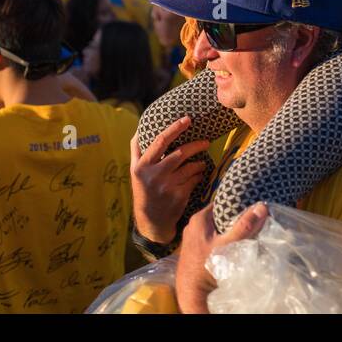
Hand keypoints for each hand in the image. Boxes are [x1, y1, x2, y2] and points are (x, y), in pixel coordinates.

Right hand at [129, 117, 210, 244]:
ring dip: (199, 163)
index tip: (187, 119)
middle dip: (196, 145)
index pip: (160, 142)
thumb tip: (141, 128)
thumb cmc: (143, 190)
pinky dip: (199, 175)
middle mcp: (154, 175)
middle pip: (180, 154)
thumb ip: (137, 150)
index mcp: (142, 166)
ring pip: (190, 168)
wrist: (150, 221)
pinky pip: (194, 180)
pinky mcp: (179, 197)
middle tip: (206, 142)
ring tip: (202, 161)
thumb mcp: (135, 171)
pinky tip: (199, 174)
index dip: (174, 128)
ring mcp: (167, 186)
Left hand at [174, 202, 267, 313]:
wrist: (192, 292)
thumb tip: (262, 207)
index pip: (221, 204)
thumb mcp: (229, 244)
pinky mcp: (193, 250)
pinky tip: (230, 246)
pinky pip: (210, 239)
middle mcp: (192, 226)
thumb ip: (245, 226)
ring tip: (243, 233)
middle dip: (232, 219)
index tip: (250, 207)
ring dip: (226, 231)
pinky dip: (220, 240)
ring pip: (214, 229)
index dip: (235, 205)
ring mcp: (191, 239)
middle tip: (250, 221)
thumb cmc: (208, 266)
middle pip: (218, 217)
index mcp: (199, 219)